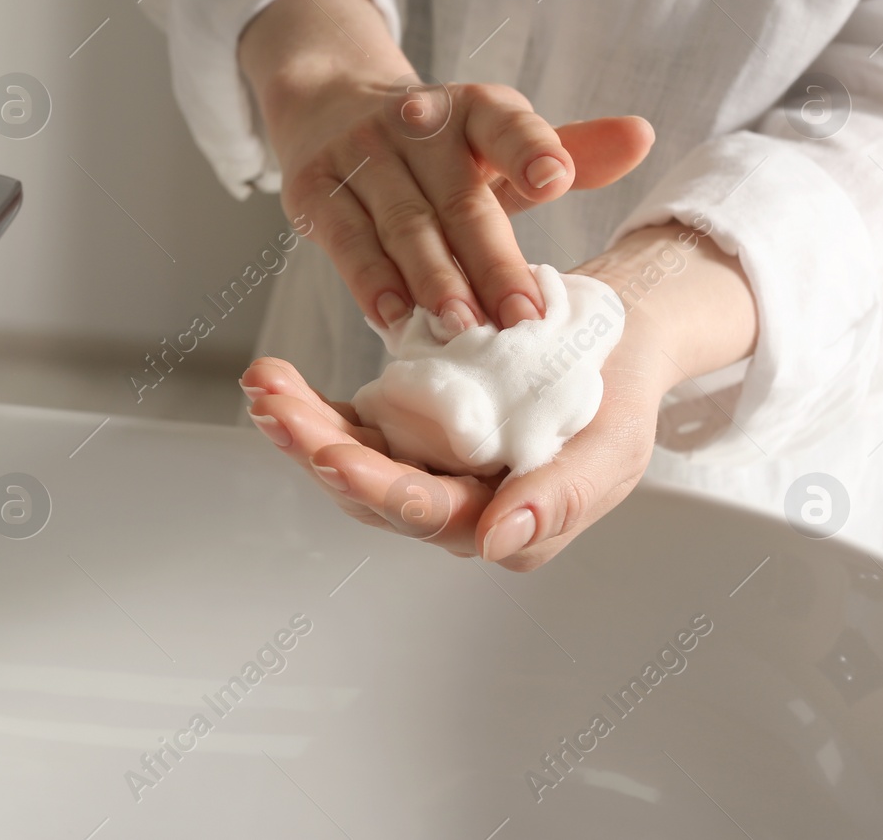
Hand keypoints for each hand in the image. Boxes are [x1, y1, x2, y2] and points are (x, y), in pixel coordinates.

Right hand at [238, 0, 654, 331]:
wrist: (329, 107)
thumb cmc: (436, 149)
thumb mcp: (497, 142)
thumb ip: (567, 151)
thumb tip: (642, 136)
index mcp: (474, 109)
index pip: (507, 125)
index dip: (531, 149)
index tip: (554, 182)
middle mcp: (416, 122)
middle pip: (460, 199)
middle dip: (492, 262)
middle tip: (522, 319)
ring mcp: (361, 153)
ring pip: (404, 226)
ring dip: (434, 282)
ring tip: (463, 331)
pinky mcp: (314, 186)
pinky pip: (348, 242)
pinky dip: (371, 284)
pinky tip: (394, 321)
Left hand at [241, 221, 757, 568]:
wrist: (610, 340)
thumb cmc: (619, 396)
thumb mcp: (612, 448)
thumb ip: (560, 499)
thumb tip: (498, 543)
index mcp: (499, 525)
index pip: (428, 512)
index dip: (377, 486)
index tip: (333, 456)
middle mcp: (450, 507)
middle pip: (371, 487)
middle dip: (315, 446)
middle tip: (274, 405)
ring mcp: (422, 467)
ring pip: (349, 457)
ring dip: (301, 424)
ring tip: (263, 385)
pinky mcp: (403, 429)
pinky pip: (349, 425)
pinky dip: (312, 405)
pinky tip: (275, 384)